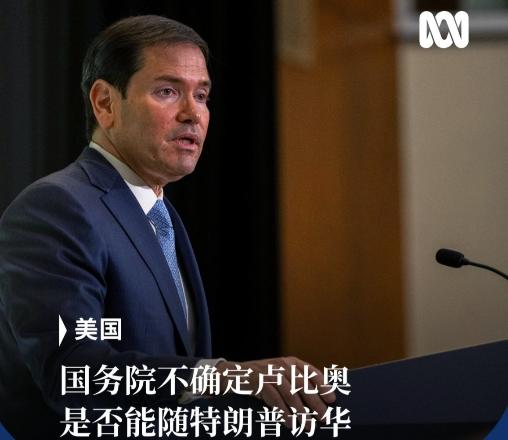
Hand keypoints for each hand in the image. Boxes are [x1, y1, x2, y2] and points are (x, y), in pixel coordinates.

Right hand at [216, 357, 335, 429]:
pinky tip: (290, 423)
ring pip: (289, 393)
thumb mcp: (279, 377)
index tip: (332, 399)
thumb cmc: (261, 379)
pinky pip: (274, 398)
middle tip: (324, 418)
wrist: (233, 375)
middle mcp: (281, 364)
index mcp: (290, 362)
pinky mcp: (258, 380)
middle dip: (315, 402)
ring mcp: (269, 371)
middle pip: (302, 384)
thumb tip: (318, 402)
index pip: (310, 372)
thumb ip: (295, 383)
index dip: (323, 385)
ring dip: (301, 412)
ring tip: (308, 425)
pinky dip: (283, 412)